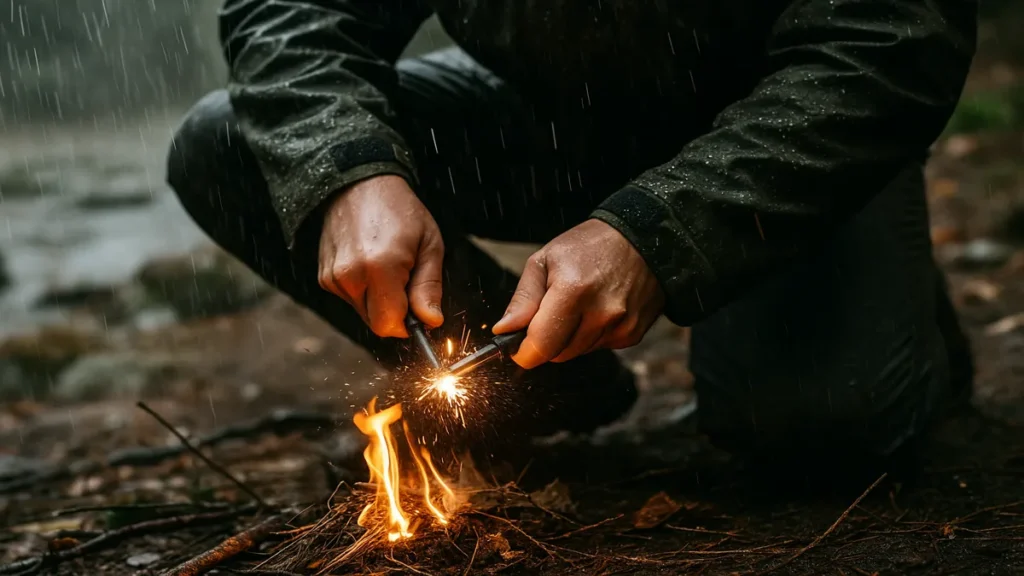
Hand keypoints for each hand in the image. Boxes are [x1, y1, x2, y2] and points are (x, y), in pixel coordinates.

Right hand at [318, 175, 443, 337]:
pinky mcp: (324, 277)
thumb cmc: (400, 210)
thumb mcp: (429, 245)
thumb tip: (431, 321)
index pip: (389, 326)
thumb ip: (429, 287)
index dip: (407, 325)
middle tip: (405, 279)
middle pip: (375, 323)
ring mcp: (332, 277)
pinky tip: (369, 263)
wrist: (359, 184)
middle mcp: (349, 276)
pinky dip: (363, 290)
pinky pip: (350, 299)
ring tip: (387, 266)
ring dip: (378, 300)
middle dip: (395, 311)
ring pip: (363, 312)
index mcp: (380, 268)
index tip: (418, 312)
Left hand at [491, 219, 663, 367]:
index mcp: (573, 291)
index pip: (540, 346)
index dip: (524, 352)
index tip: (518, 345)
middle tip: (551, 312)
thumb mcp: (545, 261)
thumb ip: (523, 299)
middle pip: (558, 355)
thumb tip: (504, 330)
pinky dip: (592, 335)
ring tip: (579, 305)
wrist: (642, 238)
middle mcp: (601, 312)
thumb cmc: (589, 246)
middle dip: (547, 341)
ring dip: (570, 338)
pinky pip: (599, 347)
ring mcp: (621, 326)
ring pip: (577, 352)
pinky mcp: (633, 334)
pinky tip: (598, 309)